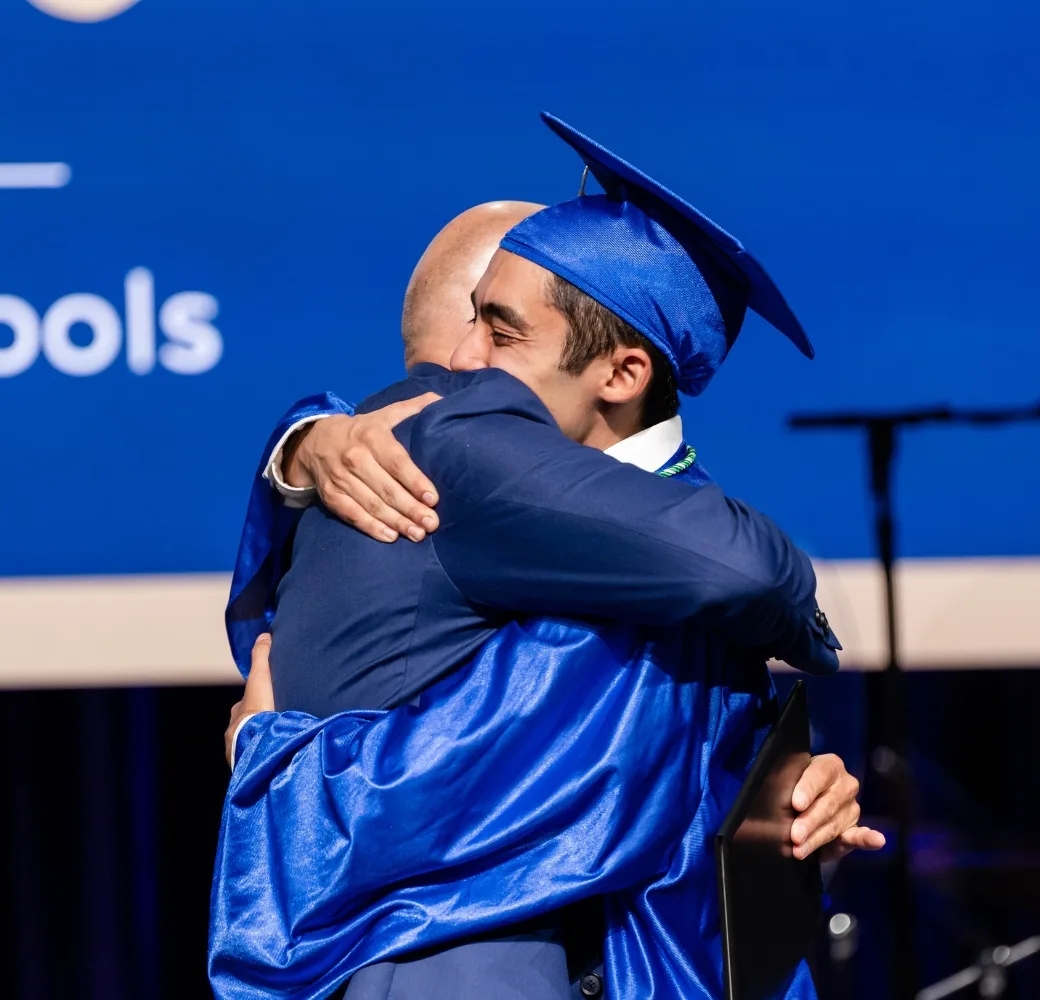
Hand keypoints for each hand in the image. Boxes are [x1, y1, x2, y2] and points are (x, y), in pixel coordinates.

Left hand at [225, 634, 275, 768]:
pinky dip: (265, 755)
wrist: (255, 743)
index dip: (257, 700)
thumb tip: (263, 635)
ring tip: (280, 741)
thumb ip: (261, 656)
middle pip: (247, 725)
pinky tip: (277, 755)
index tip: (269, 700)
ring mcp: (238, 751)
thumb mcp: (260, 677)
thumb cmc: (256, 710)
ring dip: (263, 741)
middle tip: (277, 722)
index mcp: (237, 713)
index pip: (247, 704)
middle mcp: (234, 733)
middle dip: (259, 723)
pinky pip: (256, 758)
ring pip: (251, 743)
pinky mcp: (246, 766)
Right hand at [285, 394, 441, 542]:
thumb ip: (414, 407)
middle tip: (432, 524)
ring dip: (397, 522)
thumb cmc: (363, 430)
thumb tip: (444, 400)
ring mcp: (340, 479)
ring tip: (418, 534)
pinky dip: (372, 528)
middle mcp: (354, 458)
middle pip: (387, 489)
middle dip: (411, 509)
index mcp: (371, 436)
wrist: (315, 440)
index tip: (433, 498)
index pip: (396, 462)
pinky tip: (391, 537)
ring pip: (372, 505)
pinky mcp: (331, 496)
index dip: (415, 481)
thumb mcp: (385, 414)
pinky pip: (353, 515)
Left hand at [790, 753, 885, 860]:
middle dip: (809, 821)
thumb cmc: (792, 784)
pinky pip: (861, 835)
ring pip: (834, 824)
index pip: (820, 775)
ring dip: (817, 838)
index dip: (808, 789)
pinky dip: (868, 839)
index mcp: (829, 765)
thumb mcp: (787, 779)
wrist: (802, 799)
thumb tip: (775, 798)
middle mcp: (845, 784)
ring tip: (799, 850)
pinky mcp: (855, 829)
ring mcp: (852, 807)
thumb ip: (785, 785)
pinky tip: (877, 840)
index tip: (796, 804)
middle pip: (828, 803)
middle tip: (794, 835)